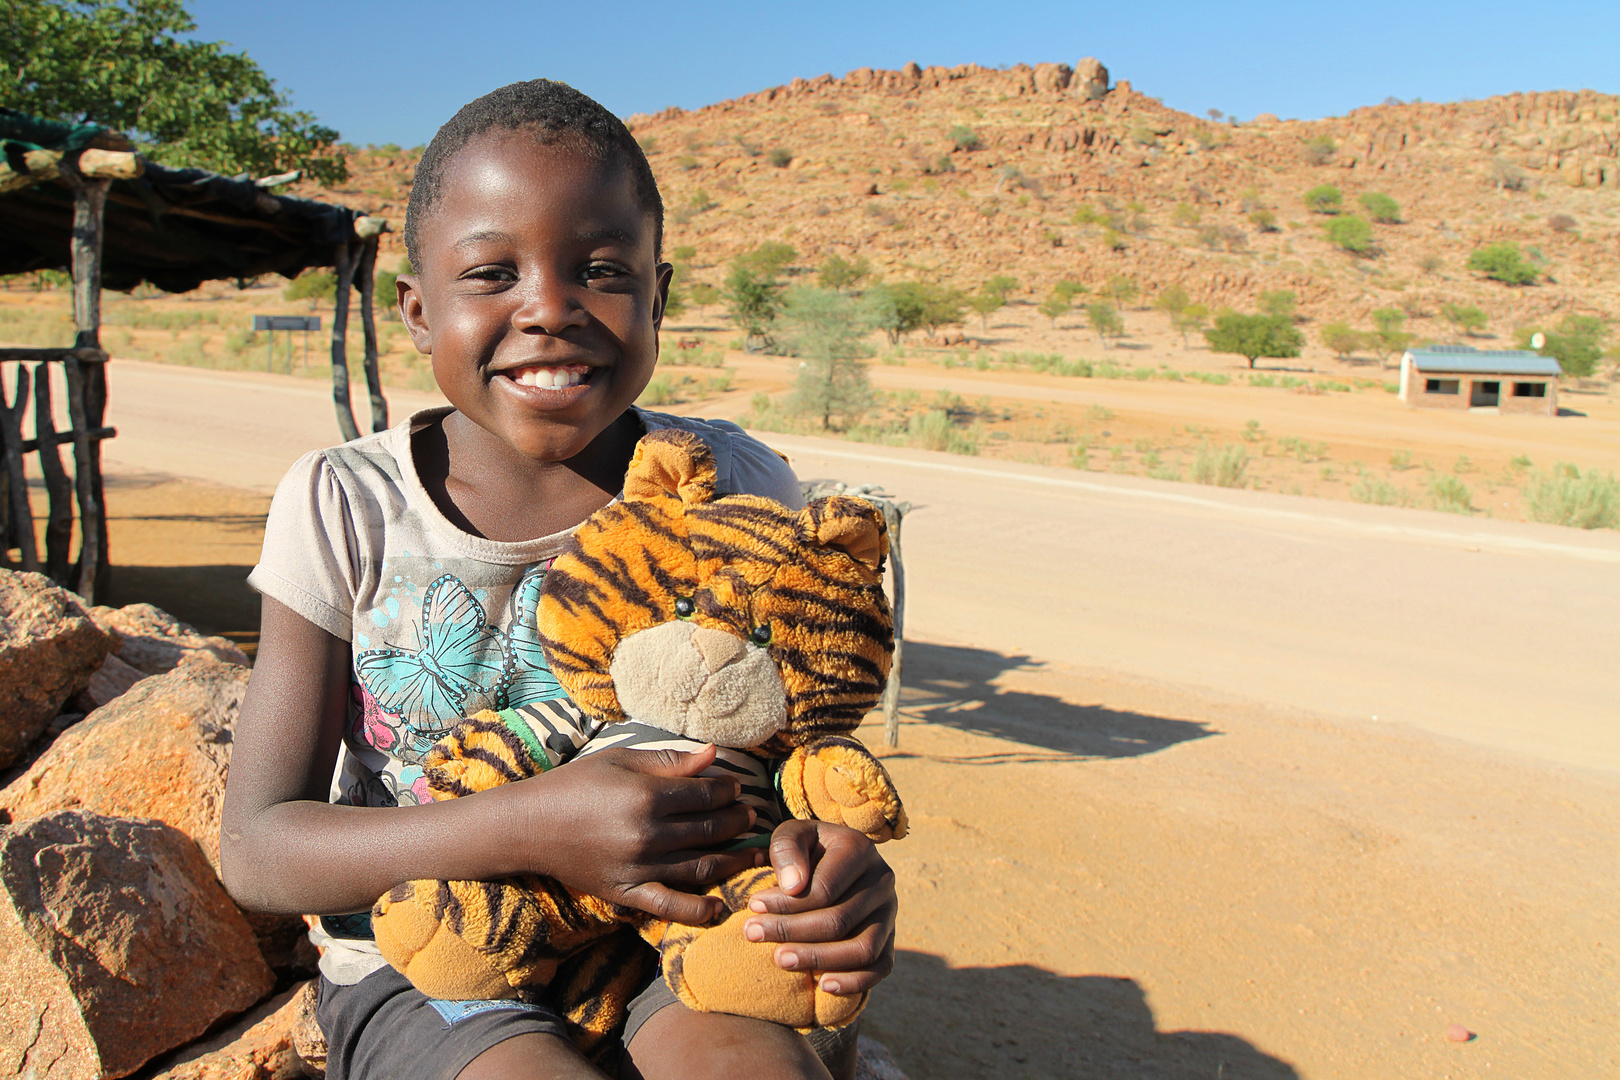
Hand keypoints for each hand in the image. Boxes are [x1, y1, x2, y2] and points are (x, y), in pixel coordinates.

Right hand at [515, 745, 759, 924]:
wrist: (530, 825)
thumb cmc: (575, 784)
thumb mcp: (621, 760)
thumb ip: (670, 760)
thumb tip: (715, 754)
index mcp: (647, 797)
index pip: (707, 796)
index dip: (729, 790)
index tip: (736, 787)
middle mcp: (648, 835)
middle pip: (710, 829)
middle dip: (738, 821)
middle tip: (750, 815)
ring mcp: (639, 868)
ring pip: (701, 866)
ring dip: (734, 859)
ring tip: (752, 852)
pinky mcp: (627, 893)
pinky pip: (670, 907)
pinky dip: (699, 910)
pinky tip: (720, 906)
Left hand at [742, 820, 896, 996]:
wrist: (832, 860)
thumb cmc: (806, 849)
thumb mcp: (792, 835)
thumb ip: (787, 848)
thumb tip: (793, 887)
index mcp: (860, 849)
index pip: (824, 890)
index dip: (786, 904)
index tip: (754, 906)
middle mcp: (882, 880)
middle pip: (839, 921)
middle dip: (791, 932)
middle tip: (753, 934)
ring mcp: (889, 912)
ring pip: (862, 949)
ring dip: (818, 960)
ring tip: (780, 960)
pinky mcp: (890, 937)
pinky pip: (880, 967)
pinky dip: (855, 981)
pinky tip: (823, 985)